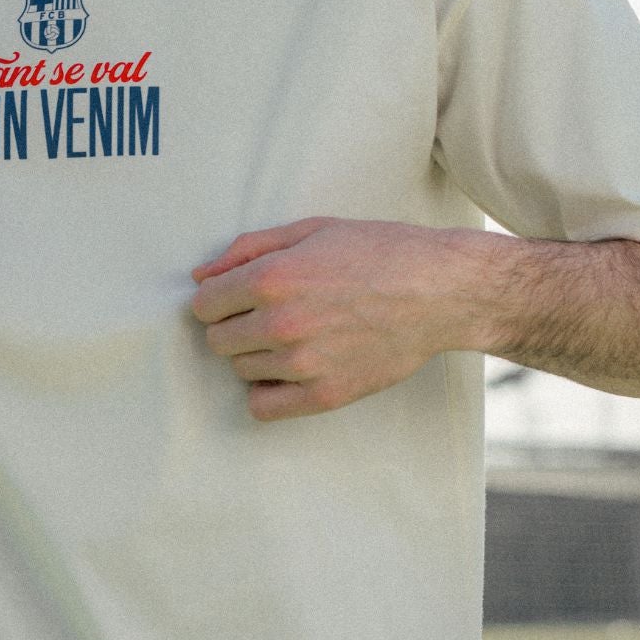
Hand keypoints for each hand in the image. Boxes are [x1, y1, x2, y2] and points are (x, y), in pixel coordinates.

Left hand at [190, 216, 468, 420]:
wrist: (439, 291)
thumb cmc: (376, 252)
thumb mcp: (310, 231)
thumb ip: (247, 249)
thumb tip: (199, 275)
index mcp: (272, 278)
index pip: (203, 305)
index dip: (216, 298)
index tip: (235, 295)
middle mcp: (282, 323)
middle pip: (217, 340)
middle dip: (232, 325)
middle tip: (264, 314)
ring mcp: (304, 364)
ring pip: (239, 370)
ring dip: (253, 354)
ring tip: (290, 334)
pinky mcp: (326, 395)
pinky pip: (263, 408)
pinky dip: (266, 391)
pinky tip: (286, 370)